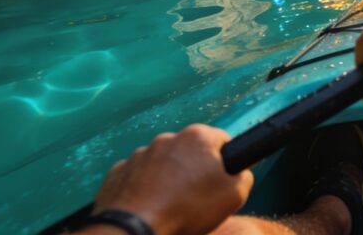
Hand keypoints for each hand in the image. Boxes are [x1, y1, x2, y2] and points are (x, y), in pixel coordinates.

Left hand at [92, 124, 251, 234]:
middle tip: (196, 198)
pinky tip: (149, 207)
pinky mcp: (118, 172)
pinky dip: (144, 188)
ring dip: (168, 178)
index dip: (225, 163)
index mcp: (197, 136)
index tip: (220, 183)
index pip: (222, 141)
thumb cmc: (187, 210)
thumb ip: (244, 176)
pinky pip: (138, 176)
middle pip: (190, 151)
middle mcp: (167, 138)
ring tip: (170, 206)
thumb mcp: (234, 195)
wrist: (135, 229)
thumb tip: (238, 172)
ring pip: (163, 163)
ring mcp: (139, 153)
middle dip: (194, 169)